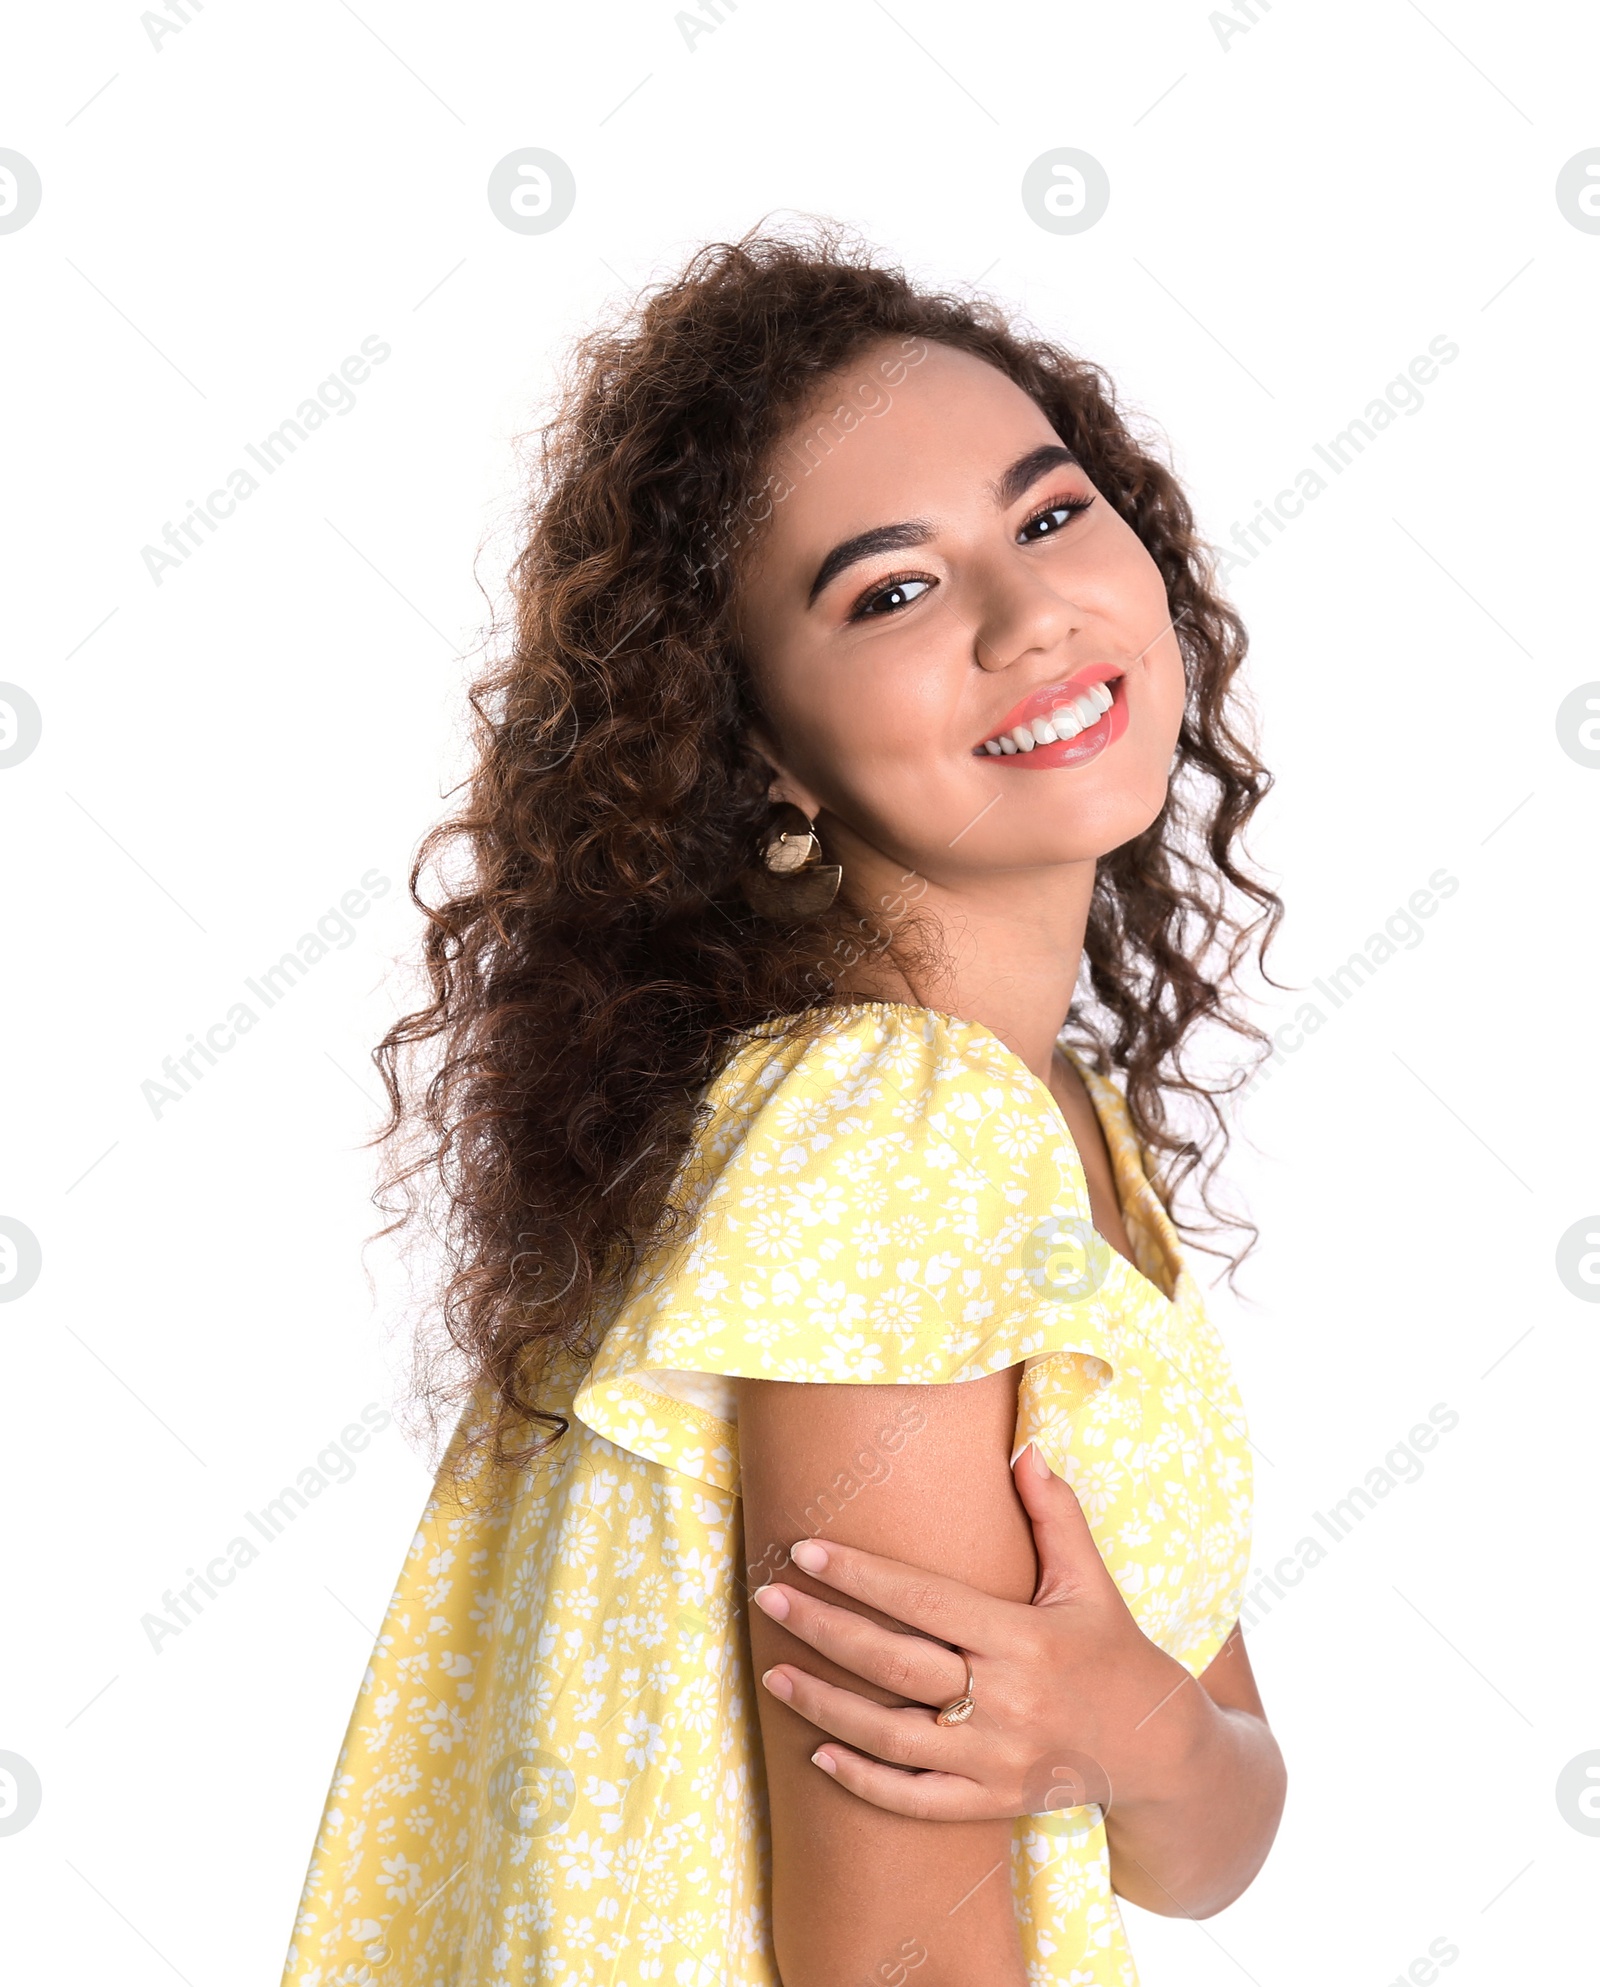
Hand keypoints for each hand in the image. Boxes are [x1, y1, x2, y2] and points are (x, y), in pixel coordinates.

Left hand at [751, 1442, 1206, 1823]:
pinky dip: (864, 1781)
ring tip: (773, 1673)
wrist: (1159, 1752)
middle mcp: (1008, 1702)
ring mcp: (998, 1761)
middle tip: (768, 1599)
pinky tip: (816, 1753)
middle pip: (895, 1665)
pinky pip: (916, 1800)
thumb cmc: (1113, 1650)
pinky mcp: (993, 1803)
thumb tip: (1024, 1445)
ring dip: (825, 1706)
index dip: (862, 1575)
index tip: (806, 1549)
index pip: (925, 1601)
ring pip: (892, 1737)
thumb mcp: (1090, 1581)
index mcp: (1025, 1639)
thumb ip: (1054, 1514)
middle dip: (824, 1630)